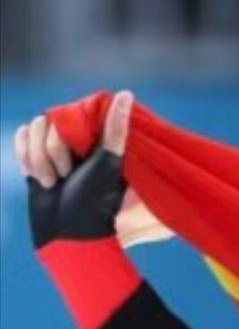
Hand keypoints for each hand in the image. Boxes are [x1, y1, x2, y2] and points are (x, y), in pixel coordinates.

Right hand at [12, 91, 173, 248]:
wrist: (66, 234)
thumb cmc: (93, 202)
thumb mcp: (108, 163)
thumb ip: (116, 130)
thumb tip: (127, 94)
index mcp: (95, 140)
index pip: (71, 114)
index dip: (67, 136)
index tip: (78, 161)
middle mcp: (76, 142)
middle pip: (49, 121)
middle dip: (52, 151)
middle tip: (65, 178)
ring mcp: (54, 150)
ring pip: (32, 128)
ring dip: (38, 158)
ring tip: (52, 184)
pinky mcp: (36, 158)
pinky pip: (21, 137)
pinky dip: (25, 157)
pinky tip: (36, 177)